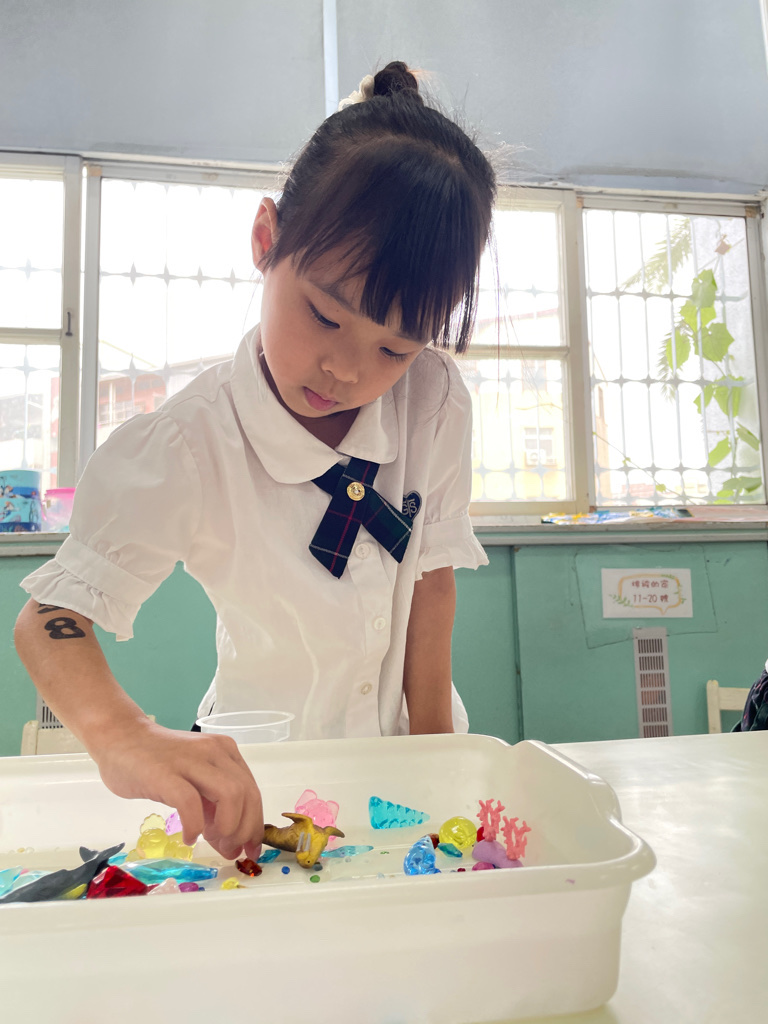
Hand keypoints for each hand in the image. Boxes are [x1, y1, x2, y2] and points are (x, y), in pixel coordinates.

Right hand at [91, 719, 263, 860]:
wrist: (120, 737)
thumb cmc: (156, 762)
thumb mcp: (194, 782)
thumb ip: (213, 806)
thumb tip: (230, 843)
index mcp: (225, 752)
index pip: (252, 791)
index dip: (254, 824)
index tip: (250, 848)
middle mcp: (214, 752)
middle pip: (247, 795)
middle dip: (244, 830)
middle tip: (230, 850)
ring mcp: (191, 760)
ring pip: (230, 795)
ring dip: (227, 826)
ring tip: (211, 841)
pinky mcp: (166, 773)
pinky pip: (190, 802)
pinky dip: (194, 825)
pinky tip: (188, 837)